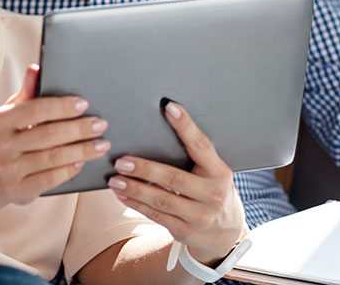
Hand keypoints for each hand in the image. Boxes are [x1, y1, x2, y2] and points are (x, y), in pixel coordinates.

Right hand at [0, 64, 110, 204]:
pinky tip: (83, 161)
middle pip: (48, 135)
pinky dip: (70, 169)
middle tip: (101, 124)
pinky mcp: (20, 191)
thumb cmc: (6, 135)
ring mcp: (9, 171)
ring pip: (54, 158)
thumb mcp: (10, 112)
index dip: (61, 106)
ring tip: (101, 144)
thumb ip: (27, 92)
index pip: (34, 110)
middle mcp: (1, 146)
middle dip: (79, 129)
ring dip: (82, 150)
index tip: (84, 104)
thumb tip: (37, 68)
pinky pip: (52, 179)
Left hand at [107, 101, 245, 265]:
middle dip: (144, 169)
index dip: (186, 126)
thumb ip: (195, 158)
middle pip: (173, 178)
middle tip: (122, 161)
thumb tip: (159, 131)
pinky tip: (122, 194)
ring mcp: (200, 216)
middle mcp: (212, 195)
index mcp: (220, 173)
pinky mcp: (185, 231)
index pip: (201, 146)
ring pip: (161, 200)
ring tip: (115, 179)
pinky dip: (136, 204)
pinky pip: (156, 216)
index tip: (169, 107)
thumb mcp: (212, 173)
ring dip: (134, 188)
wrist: (224, 232)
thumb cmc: (211, 191)